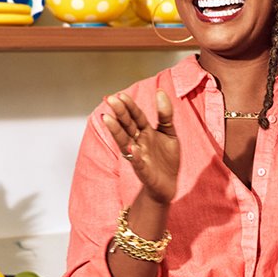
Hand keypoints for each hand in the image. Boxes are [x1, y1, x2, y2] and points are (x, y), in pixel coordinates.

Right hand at [103, 89, 179, 203]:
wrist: (169, 185)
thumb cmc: (167, 159)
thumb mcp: (169, 133)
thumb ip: (165, 114)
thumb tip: (160, 91)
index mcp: (145, 132)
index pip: (136, 116)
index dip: (130, 106)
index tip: (121, 95)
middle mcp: (138, 142)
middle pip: (127, 125)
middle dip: (120, 112)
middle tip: (111, 99)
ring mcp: (139, 155)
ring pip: (125, 141)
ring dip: (116, 130)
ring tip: (108, 119)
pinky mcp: (143, 170)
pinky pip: (136, 162)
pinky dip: (133, 155)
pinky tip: (131, 148)